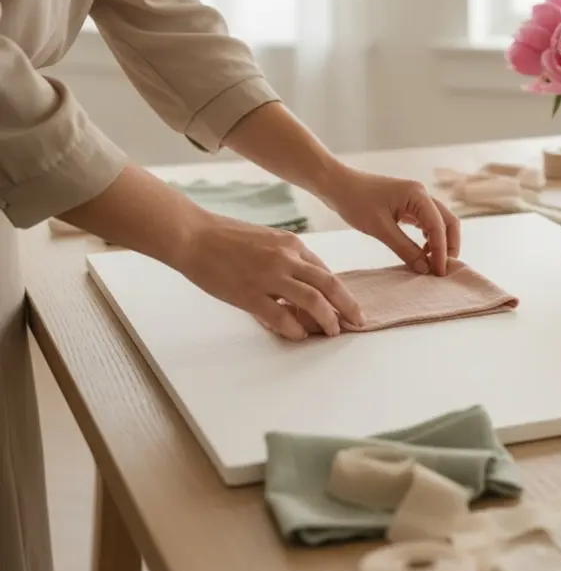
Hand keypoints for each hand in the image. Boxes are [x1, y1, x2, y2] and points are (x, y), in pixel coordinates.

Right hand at [173, 214, 364, 340]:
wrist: (193, 236)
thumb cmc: (225, 237)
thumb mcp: (266, 239)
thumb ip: (286, 257)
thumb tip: (303, 280)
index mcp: (291, 244)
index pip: (325, 271)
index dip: (340, 291)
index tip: (347, 305)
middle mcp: (286, 258)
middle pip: (329, 284)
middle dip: (347, 306)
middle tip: (357, 322)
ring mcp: (268, 276)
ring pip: (312, 300)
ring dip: (327, 319)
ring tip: (332, 331)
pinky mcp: (249, 294)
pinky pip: (280, 316)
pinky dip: (295, 328)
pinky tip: (299, 335)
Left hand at [321, 168, 461, 275]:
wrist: (336, 185)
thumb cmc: (355, 201)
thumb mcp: (380, 229)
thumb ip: (405, 248)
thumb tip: (425, 268)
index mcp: (418, 195)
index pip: (439, 227)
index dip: (442, 251)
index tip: (439, 272)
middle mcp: (422, 195)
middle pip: (448, 222)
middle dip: (449, 246)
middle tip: (442, 269)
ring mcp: (416, 199)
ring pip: (439, 222)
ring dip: (440, 242)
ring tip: (431, 263)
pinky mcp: (407, 204)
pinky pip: (426, 222)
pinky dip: (428, 237)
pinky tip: (421, 251)